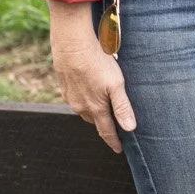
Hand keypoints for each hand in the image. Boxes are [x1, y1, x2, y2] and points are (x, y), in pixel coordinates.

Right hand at [49, 1, 136, 151]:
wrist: (72, 43)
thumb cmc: (97, 62)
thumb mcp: (116, 84)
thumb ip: (122, 107)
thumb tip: (130, 129)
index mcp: (95, 108)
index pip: (106, 131)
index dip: (113, 141)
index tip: (119, 149)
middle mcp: (80, 106)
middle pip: (95, 120)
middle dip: (104, 125)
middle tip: (114, 127)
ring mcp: (70, 95)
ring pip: (84, 108)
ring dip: (94, 110)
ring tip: (103, 108)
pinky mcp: (64, 83)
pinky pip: (76, 96)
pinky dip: (84, 97)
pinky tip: (89, 89)